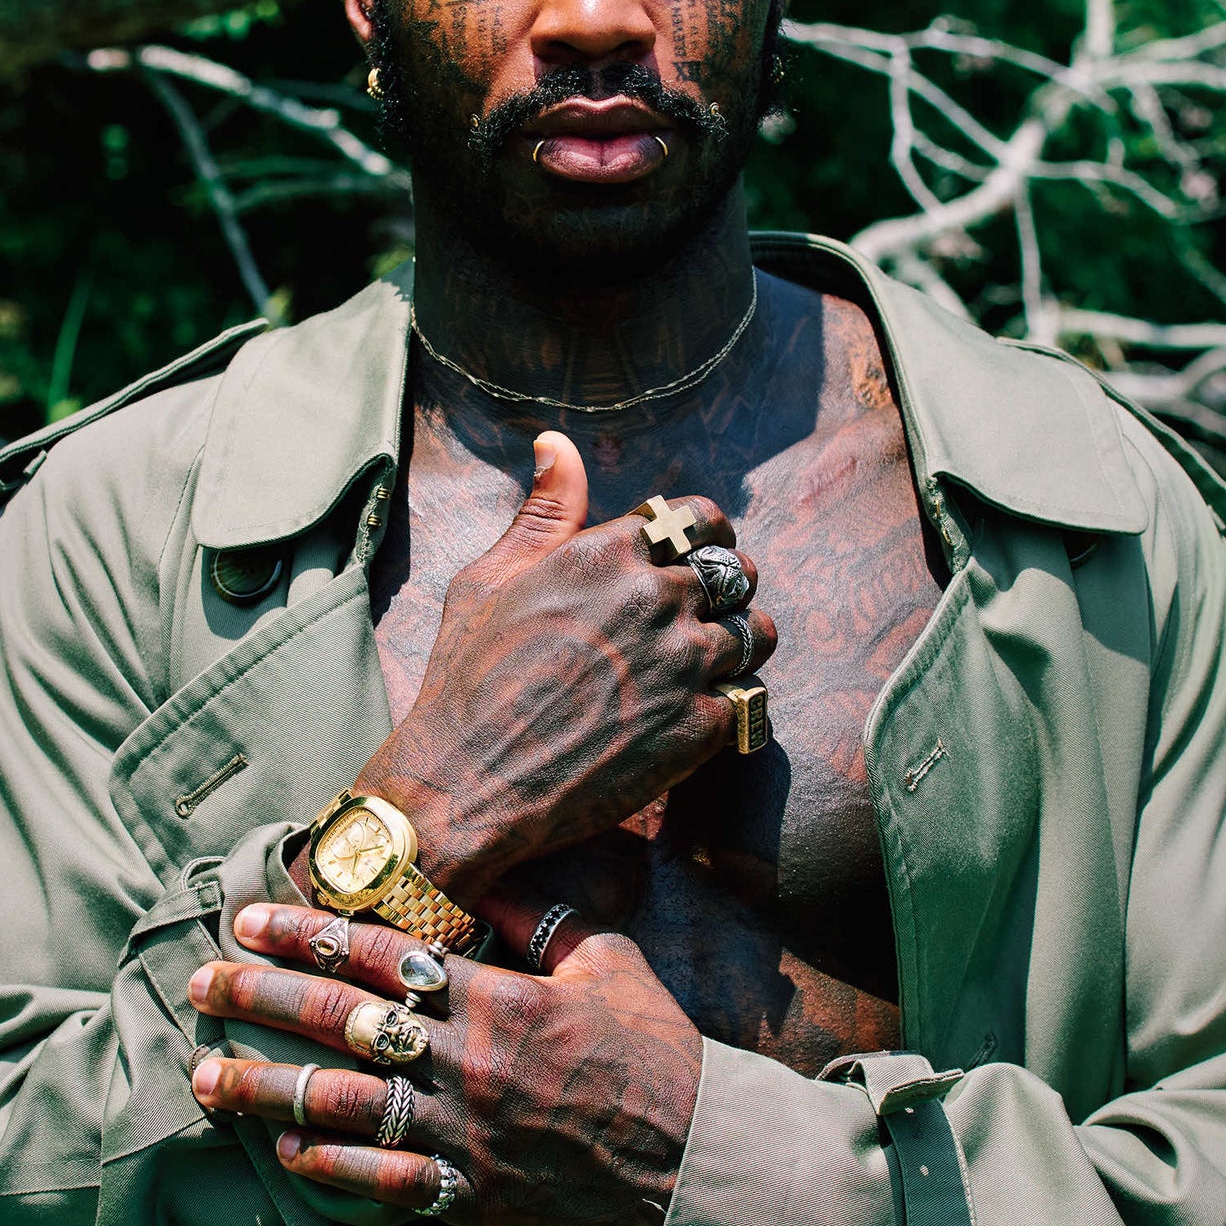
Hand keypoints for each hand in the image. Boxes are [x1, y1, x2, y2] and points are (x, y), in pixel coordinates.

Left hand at [188, 897, 702, 1225]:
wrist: (694, 1155)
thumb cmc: (654, 1050)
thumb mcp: (608, 959)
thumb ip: (542, 916)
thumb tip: (486, 874)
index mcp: (494, 996)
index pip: (380, 952)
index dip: (306, 932)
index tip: (249, 918)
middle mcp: (465, 1060)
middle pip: (340, 1020)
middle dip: (259, 999)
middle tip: (199, 983)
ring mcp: (462, 1131)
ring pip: (340, 1104)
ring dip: (264, 1090)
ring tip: (203, 1077)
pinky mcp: (469, 1194)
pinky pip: (382, 1183)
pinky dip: (328, 1170)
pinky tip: (284, 1155)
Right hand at [354, 433, 774, 902]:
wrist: (469, 783)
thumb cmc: (468, 678)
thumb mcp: (491, 578)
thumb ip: (544, 509)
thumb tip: (556, 441)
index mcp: (610, 553)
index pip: (701, 519)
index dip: (704, 536)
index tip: (694, 556)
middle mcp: (658, 598)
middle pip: (734, 575)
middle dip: (721, 591)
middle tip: (696, 618)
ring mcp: (685, 663)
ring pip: (756, 634)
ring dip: (736, 644)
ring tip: (705, 665)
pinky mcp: (702, 727)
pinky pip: (750, 700)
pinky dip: (730, 707)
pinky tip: (694, 717)